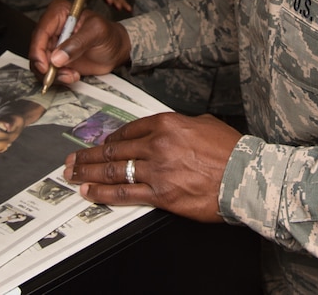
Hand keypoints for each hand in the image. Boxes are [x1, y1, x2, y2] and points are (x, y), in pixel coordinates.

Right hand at [28, 0, 131, 85]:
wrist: (116, 50)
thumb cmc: (109, 35)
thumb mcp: (97, 33)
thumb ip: (78, 43)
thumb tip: (57, 57)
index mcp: (59, 12)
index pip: (41, 31)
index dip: (38, 50)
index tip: (45, 65)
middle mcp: (52, 28)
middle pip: (36, 49)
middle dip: (46, 66)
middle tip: (63, 74)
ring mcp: (52, 45)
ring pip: (39, 63)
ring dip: (53, 74)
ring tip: (72, 75)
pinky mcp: (55, 59)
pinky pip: (47, 72)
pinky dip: (58, 78)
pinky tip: (73, 75)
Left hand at [64, 112, 242, 221]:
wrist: (245, 177)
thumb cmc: (231, 151)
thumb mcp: (204, 124)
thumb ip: (181, 126)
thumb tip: (169, 132)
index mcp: (168, 123)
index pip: (129, 130)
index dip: (110, 139)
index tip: (100, 144)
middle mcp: (158, 144)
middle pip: (113, 150)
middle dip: (88, 155)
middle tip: (72, 159)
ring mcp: (157, 170)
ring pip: (112, 170)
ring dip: (87, 172)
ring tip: (71, 174)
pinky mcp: (160, 195)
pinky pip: (124, 193)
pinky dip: (102, 193)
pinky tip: (88, 192)